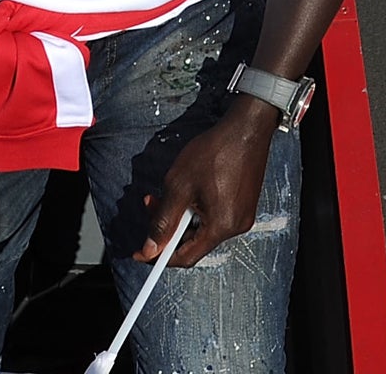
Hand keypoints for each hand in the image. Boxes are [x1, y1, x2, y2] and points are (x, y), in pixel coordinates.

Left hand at [137, 101, 277, 270]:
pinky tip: (186, 190)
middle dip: (168, 228)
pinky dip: (195, 210)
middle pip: (194, 242)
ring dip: (180, 216)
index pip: (186, 257)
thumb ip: (163, 220)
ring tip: (166, 192)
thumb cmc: (214, 152)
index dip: (160, 257)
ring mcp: (242, 217)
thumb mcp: (179, 185)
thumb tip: (150, 248)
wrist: (245, 129)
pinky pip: (214, 218)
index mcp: (221, 226)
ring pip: (202, 228)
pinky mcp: (243, 206)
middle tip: (150, 204)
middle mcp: (235, 227)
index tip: (140, 252)